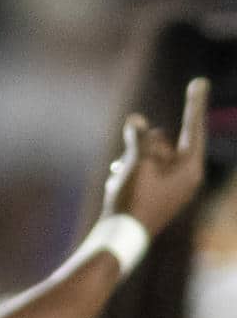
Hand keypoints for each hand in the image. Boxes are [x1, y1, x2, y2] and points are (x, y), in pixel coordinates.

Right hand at [104, 76, 210, 234]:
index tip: (199, 81)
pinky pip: (145, 168)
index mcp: (191, 168)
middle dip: (144, 144)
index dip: (194, 103)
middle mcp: (187, 176)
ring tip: (121, 176)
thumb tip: (137, 119)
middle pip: (165, 141)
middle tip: (132, 165)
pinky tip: (118, 182)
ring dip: (134, 157)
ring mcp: (173, 185)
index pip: (194, 127)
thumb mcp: (136, 163)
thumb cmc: (134, 199)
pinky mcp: (159, 192)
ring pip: (152, 154)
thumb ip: (138, 139)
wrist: (122, 236)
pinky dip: (131, 169)